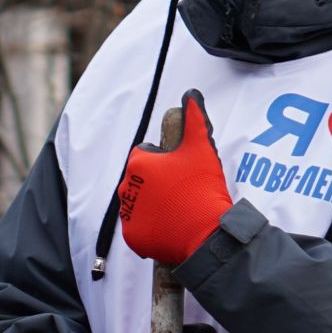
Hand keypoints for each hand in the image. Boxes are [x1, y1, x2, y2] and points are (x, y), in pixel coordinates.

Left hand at [116, 91, 232, 268]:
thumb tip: (191, 94)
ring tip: (180, 208)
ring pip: (141, 204)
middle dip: (159, 183)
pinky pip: (142, 228)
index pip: (147, 155)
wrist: (206, 233)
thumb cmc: (202, 187)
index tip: (182, 171)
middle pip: (143, 180)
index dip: (167, 161)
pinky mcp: (133, 238)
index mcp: (137, 163)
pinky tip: (173, 224)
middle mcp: (125, 188)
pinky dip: (154, 226)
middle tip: (183, 191)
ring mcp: (128, 215)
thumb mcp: (201, 148)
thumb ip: (194, 118)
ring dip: (156, 204)